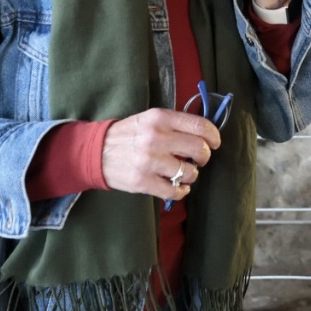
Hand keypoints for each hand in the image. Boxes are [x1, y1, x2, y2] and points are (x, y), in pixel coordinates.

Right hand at [101, 108, 222, 203]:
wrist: (96, 152)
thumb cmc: (128, 135)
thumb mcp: (150, 118)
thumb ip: (174, 124)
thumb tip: (204, 135)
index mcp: (160, 118)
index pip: (200, 126)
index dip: (214, 136)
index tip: (214, 143)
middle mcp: (156, 138)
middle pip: (199, 149)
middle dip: (204, 157)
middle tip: (198, 160)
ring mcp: (150, 161)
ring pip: (190, 173)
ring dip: (191, 176)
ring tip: (183, 174)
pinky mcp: (143, 182)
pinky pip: (174, 191)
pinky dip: (181, 191)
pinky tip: (177, 187)